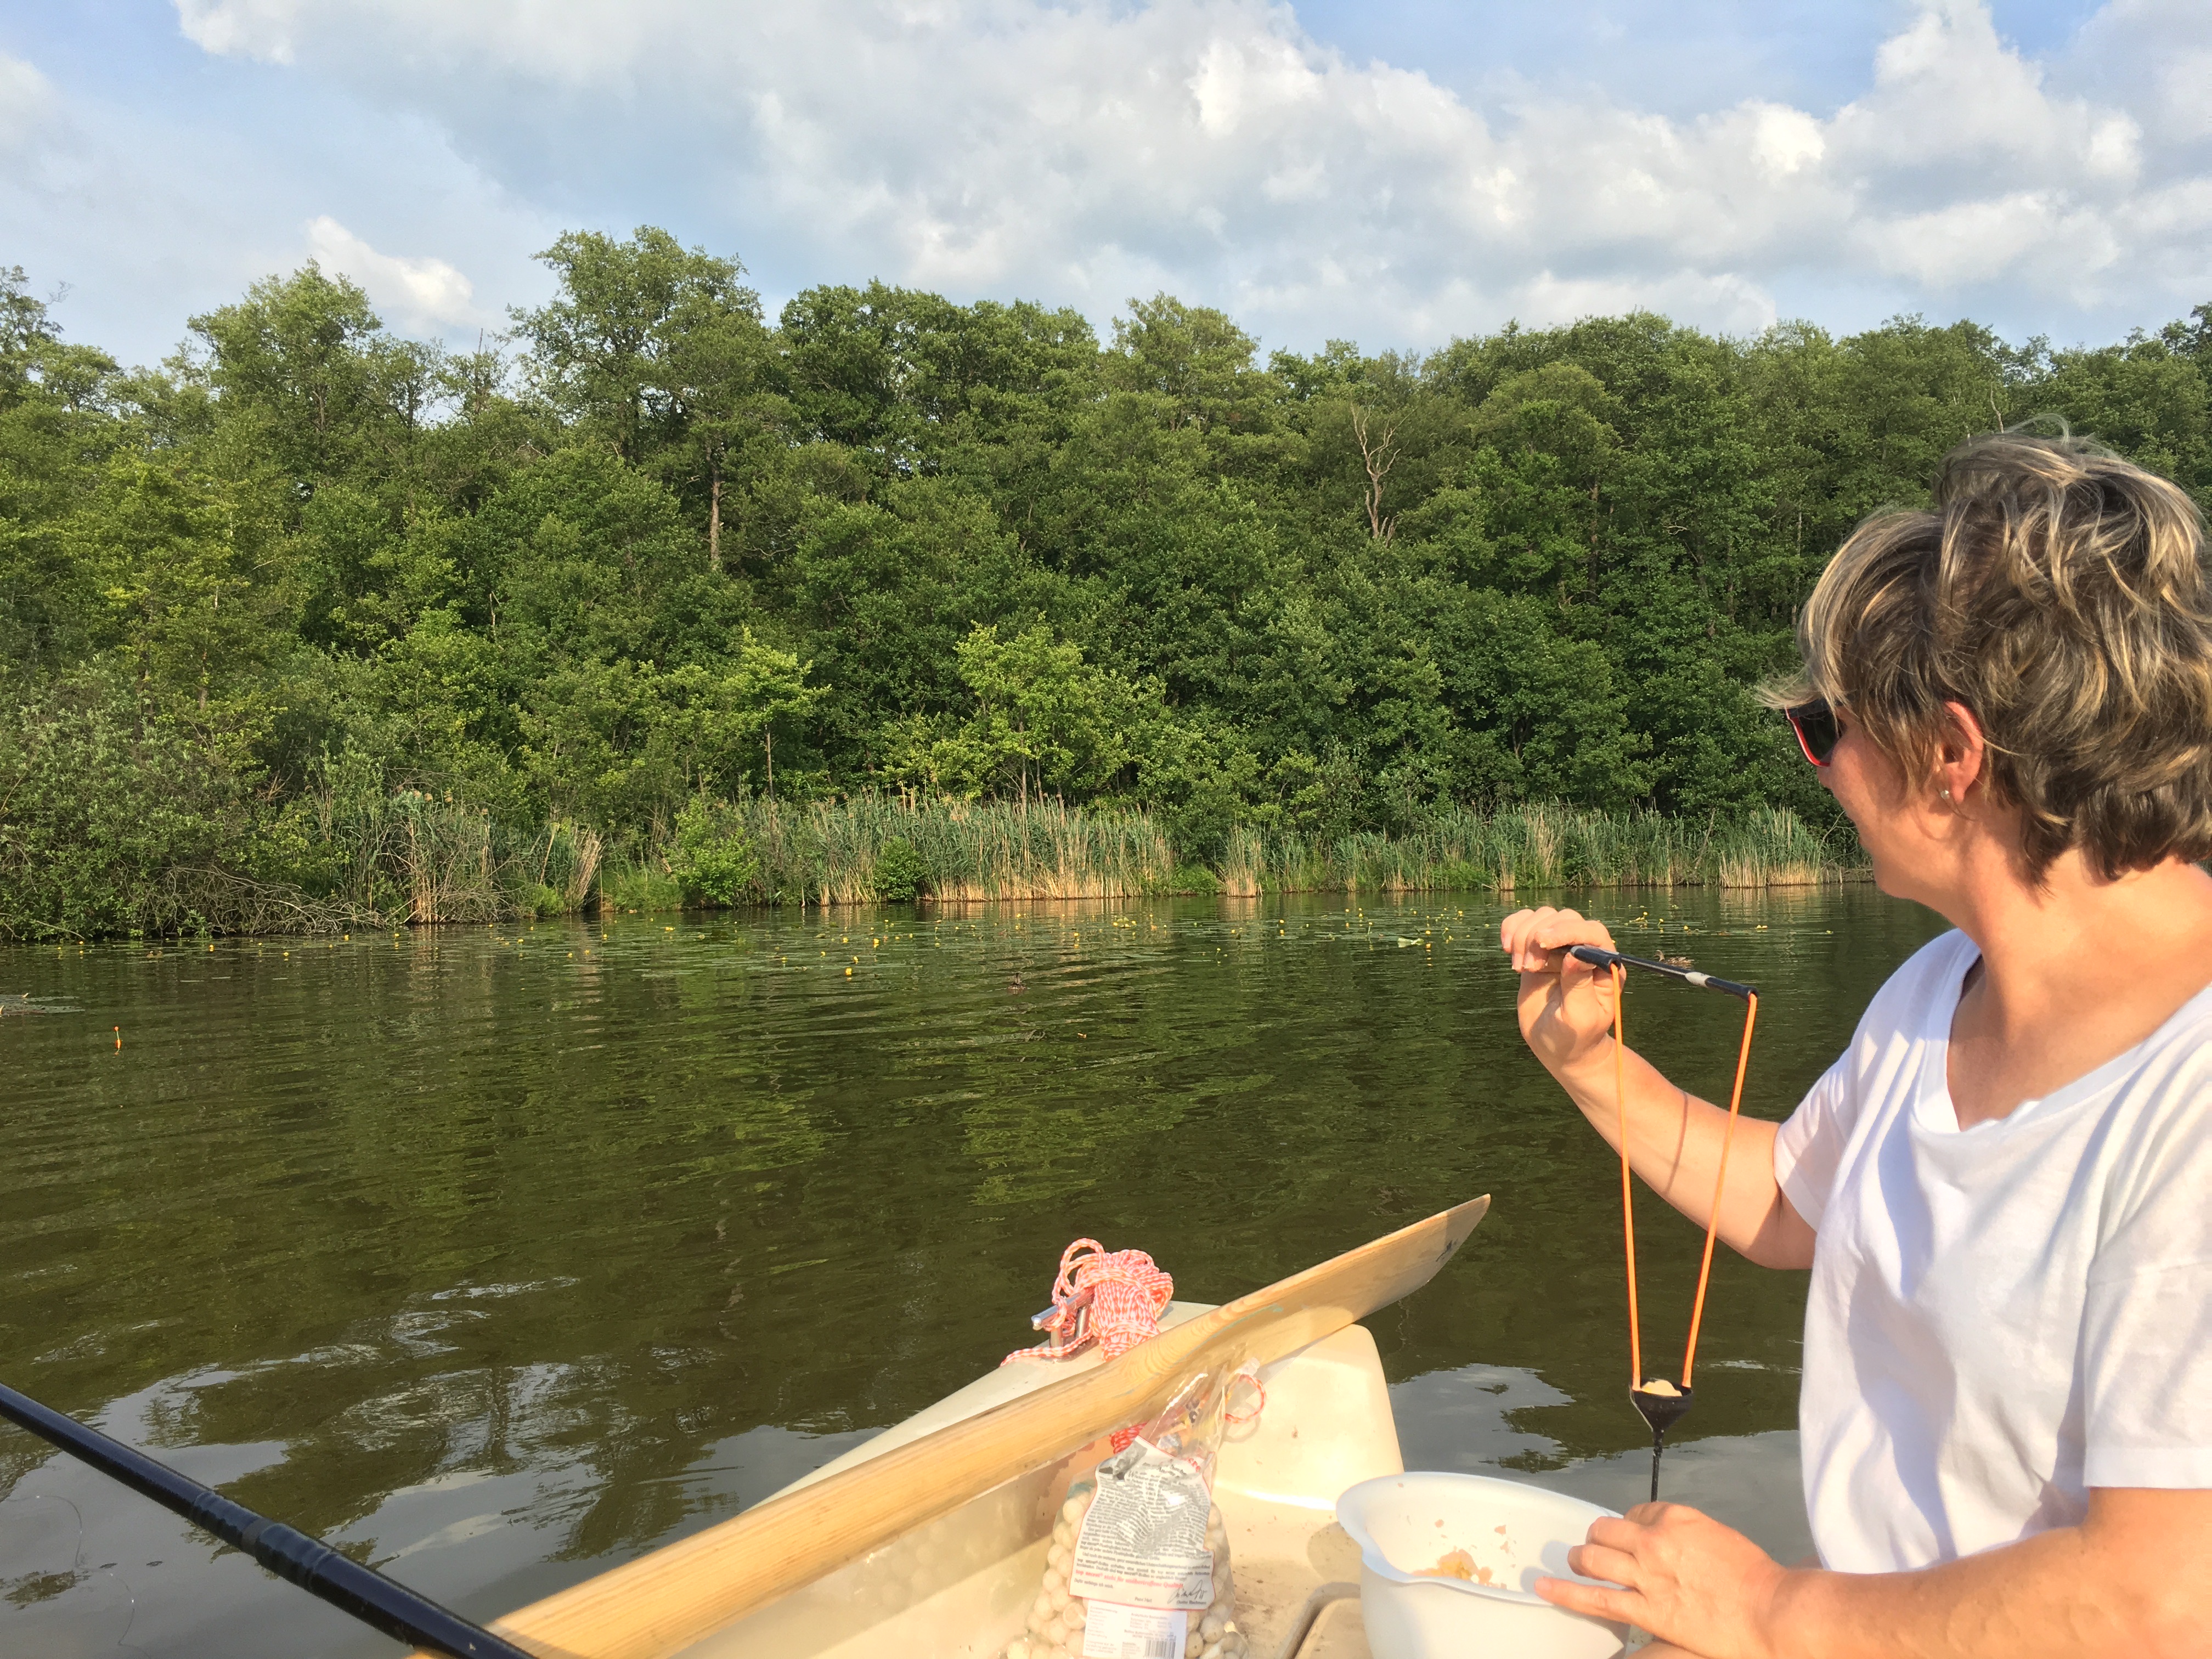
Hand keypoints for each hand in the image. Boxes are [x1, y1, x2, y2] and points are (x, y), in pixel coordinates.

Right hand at [1498, 905, 1620, 1075]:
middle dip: (1539, 937)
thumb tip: (1575, 955)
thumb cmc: (1575, 1037)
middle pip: (1563, 919)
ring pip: (1541, 917)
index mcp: (1605, 964)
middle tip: (1528, 969)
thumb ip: (1579, 985)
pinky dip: (1510, 929)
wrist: (1557, 1046)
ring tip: (1520, 969)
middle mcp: (1585, 950)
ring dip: (1523, 937)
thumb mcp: (1580, 1017)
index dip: (1567, 930)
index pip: (1591, 931)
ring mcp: (1559, 947)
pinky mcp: (1536, 950)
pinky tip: (1507, 949)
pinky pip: (1523, 923)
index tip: (1541, 941)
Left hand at [1536, 1501, 1792, 1658]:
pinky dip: (1566, 1592)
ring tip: (1574, 1563)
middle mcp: (1654, 1540)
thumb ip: (1689, 1537)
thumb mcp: (1720, 1538)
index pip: (1637, 1512)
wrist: (1770, 1611)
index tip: (1633, 1535)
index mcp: (1676, 1518)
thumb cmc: (1757, 1579)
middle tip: (1597, 1547)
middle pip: (1607, 1530)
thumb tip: (1674, 1546)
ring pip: (1594, 1558)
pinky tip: (1546, 1587)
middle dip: (1600, 1538)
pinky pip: (1595, 1598)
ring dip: (1581, 1560)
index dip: (1632, 1525)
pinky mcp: (1645, 1609)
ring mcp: (1646, 1574)